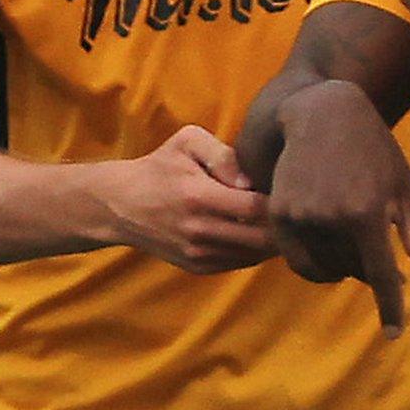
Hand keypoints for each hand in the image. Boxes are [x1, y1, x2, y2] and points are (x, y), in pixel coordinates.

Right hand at [100, 125, 275, 273]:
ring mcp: (198, 254)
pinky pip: (240, 263)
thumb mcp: (187, 142)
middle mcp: (200, 231)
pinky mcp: (198, 267)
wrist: (122, 205)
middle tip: (288, 206)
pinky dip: (254, 250)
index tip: (286, 187)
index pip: (257, 207)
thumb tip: (251, 181)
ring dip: (271, 239)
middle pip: (262, 238)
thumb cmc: (160, 167)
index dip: (278, 200)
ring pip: (255, 255)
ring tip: (275, 218)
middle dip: (282, 224)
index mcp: (198, 196)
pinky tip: (254, 231)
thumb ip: (223, 154)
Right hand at [267, 81, 409, 336]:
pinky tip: (326, 240)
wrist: (323, 113)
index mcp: (367, 213)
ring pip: (324, 269)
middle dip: (366, 269)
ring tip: (349, 240)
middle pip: (352, 272)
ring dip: (340, 266)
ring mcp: (301, 216)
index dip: (390, 308)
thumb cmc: (375, 151)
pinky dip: (314, 261)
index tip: (394, 333)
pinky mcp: (279, 213)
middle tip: (373, 247)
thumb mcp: (406, 191)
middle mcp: (331, 218)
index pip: (381, 276)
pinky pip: (297, 259)